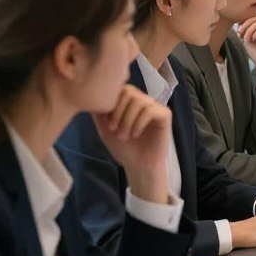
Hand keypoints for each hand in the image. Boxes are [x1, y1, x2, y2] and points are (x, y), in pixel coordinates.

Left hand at [92, 86, 171, 203]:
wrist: (139, 166)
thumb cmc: (124, 148)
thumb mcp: (105, 129)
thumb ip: (100, 113)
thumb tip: (90, 97)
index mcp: (131, 102)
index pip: (121, 89)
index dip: (112, 104)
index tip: (108, 124)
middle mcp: (145, 101)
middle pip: (129, 92)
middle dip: (118, 112)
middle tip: (114, 130)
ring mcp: (156, 107)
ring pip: (139, 101)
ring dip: (127, 120)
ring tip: (124, 136)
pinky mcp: (165, 115)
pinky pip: (150, 111)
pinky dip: (139, 123)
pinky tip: (135, 135)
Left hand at [236, 15, 255, 85]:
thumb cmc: (255, 52)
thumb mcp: (247, 38)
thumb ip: (245, 28)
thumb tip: (240, 18)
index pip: (254, 17)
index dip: (245, 21)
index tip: (238, 31)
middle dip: (246, 24)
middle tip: (240, 33)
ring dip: (249, 30)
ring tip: (245, 39)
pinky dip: (255, 33)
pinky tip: (253, 39)